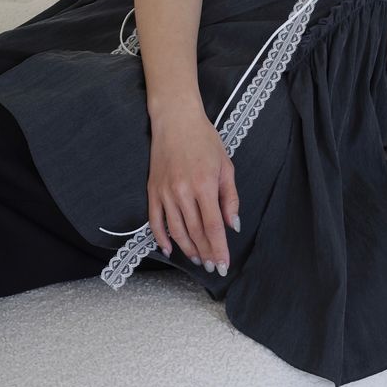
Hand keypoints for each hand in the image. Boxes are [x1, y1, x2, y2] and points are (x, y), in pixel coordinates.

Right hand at [147, 109, 239, 271]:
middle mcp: (183, 192)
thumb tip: (233, 225)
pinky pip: (155, 221)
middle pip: (195, 232)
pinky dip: (161, 238)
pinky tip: (169, 249)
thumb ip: (230, 198)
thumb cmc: (204, 140)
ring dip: (188, 249)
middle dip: (206, 253)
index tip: (224, 264)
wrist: (176, 119)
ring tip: (198, 259)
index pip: (213, 226)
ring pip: (176, 230)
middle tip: (213, 267)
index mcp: (204, 185)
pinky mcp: (153, 190)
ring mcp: (165, 192)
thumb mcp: (225, 165)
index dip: (219, 248)